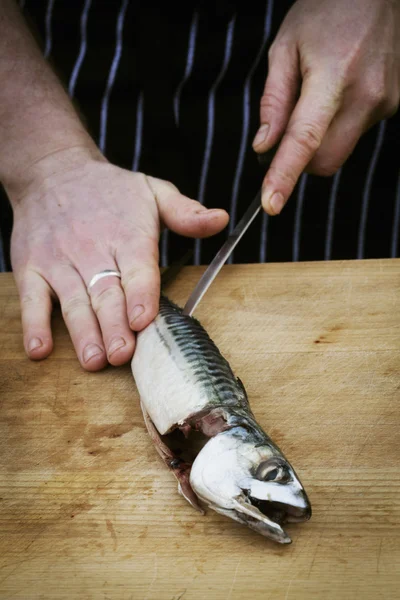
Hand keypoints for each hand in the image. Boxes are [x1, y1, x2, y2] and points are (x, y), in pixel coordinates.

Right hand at [10, 148, 227, 370]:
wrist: (52, 170)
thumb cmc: (110, 189)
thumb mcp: (153, 190)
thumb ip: (186, 212)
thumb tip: (220, 220)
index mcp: (127, 235)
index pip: (136, 269)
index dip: (140, 295)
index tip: (143, 320)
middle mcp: (92, 249)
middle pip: (105, 293)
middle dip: (114, 326)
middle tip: (122, 355)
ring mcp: (58, 260)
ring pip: (72, 301)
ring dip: (82, 333)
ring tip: (93, 360)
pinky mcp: (31, 267)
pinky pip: (31, 298)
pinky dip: (34, 324)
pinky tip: (40, 349)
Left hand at [253, 0, 399, 214]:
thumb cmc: (327, 10)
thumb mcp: (285, 48)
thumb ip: (274, 102)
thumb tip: (264, 146)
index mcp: (333, 76)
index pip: (305, 139)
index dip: (285, 175)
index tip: (271, 204)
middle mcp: (365, 95)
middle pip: (325, 161)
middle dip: (300, 162)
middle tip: (282, 137)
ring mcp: (385, 102)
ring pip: (340, 150)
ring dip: (320, 140)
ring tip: (317, 97)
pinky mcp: (393, 104)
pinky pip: (355, 133)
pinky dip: (338, 126)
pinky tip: (339, 92)